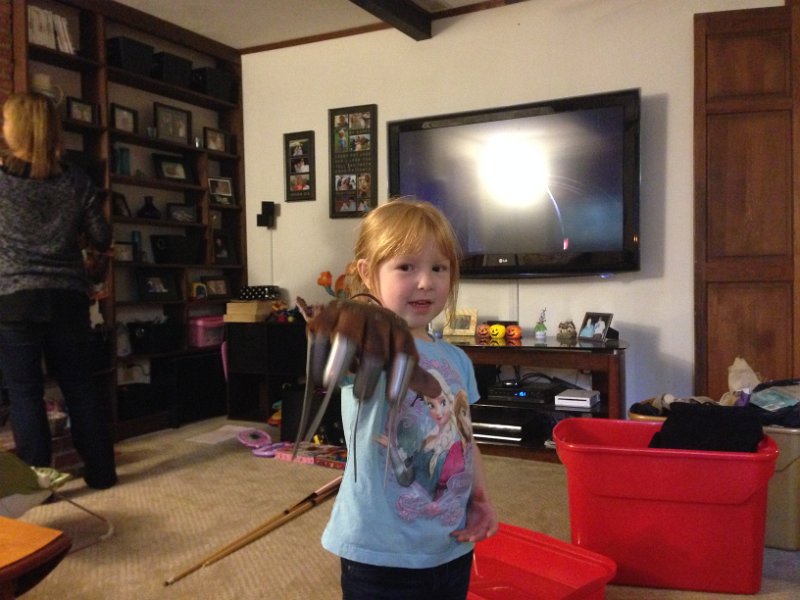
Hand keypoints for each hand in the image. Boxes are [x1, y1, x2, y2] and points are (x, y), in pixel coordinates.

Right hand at [304, 299, 441, 401]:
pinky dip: (318, 358)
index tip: (393, 400)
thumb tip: (437, 392)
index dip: (400, 375)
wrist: (352, 314)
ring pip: (347, 338)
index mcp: (398, 328)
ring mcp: (349, 314)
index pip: (404, 351)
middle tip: (363, 397)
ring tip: (334, 385)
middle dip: (369, 375)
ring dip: (341, 363)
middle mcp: (375, 317)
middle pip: (375, 349)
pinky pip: (321, 336)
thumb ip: (411, 375)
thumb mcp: (395, 356)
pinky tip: (318, 377)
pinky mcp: (325, 316)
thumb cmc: (378, 342)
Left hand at [450, 487, 497, 542]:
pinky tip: (453, 533)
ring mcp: (477, 527)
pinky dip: (460, 534)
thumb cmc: (478, 495)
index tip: (488, 535)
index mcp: (490, 515)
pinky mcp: (469, 528)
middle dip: (477, 537)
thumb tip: (479, 489)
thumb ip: (479, 492)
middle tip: (470, 539)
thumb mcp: (479, 494)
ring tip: (459, 538)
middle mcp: (485, 524)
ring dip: (466, 537)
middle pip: (483, 533)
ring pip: (473, 535)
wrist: (471, 497)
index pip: (494, 525)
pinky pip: (465, 533)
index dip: (492, 531)